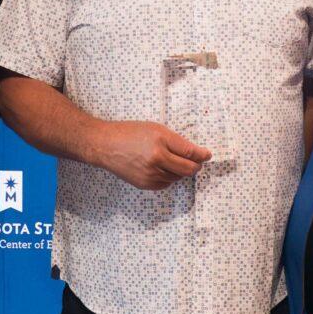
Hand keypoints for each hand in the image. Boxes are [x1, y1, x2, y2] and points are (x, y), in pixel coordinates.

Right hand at [91, 121, 210, 190]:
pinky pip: (166, 183)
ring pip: (178, 177)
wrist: (105, 146)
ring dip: (180, 171)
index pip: (190, 152)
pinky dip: (168, 177)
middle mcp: (157, 159)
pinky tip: (160, 168)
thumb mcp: (155, 129)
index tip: (207, 155)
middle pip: (188, 169)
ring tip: (171, 161)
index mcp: (161, 141)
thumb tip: (196, 154)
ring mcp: (150, 174)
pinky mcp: (145, 184)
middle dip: (196, 166)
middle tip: (196, 162)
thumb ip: (176, 141)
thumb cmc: (130, 133)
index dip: (202, 155)